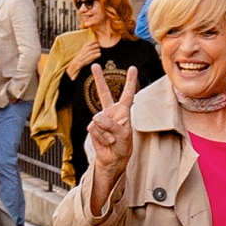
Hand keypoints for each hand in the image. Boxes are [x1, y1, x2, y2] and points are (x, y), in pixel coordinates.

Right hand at [83, 63, 138, 179]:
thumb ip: (112, 125)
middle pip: (104, 93)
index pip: (127, 94)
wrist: (112, 159)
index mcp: (123, 112)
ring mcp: (101, 119)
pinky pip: (94, 128)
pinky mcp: (93, 127)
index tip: (132, 68)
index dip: (130, 81)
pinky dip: (101, 136)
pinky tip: (106, 141)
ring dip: (106, 132)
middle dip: (99, 79)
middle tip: (94, 65)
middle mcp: (111, 112)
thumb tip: (96, 119)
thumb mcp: (123, 135)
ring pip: (99, 120)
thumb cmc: (122, 147)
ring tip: (112, 140)